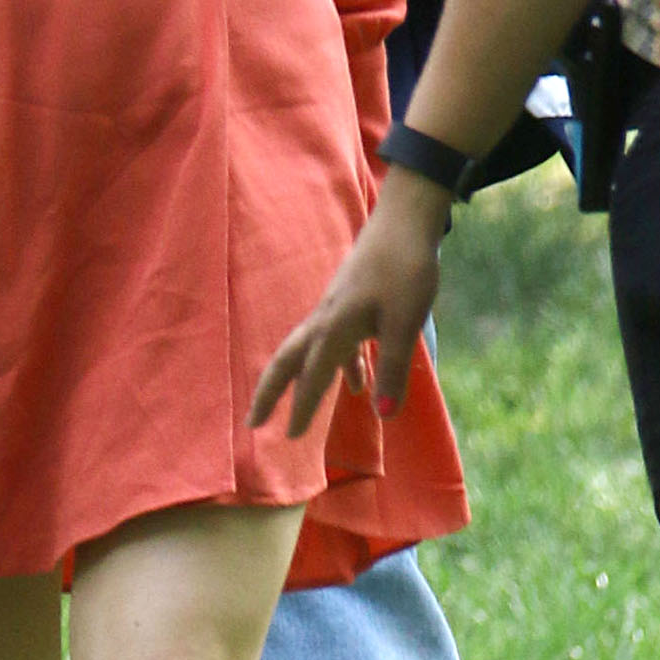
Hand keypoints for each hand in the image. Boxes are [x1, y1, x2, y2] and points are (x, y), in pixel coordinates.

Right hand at [247, 167, 452, 439]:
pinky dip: (340, 365)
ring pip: (306, 351)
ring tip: (298, 411)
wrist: (405, 221)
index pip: (313, 376)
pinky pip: (334, 341)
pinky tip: (358, 384)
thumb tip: (384, 415)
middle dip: (269, 393)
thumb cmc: (407, 269)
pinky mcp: (348, 302)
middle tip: (252, 422)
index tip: (289, 438)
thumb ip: (395, 369)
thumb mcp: (406, 322)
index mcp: (336, 327)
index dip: (302, 408)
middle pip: (286, 361)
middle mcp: (326, 319)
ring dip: (299, 381)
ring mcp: (334, 309)